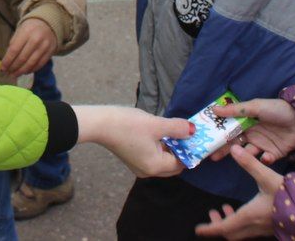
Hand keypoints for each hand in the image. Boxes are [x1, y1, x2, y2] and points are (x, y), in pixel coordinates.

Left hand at [1, 17, 55, 76]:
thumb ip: (13, 44)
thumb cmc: (30, 28)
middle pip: (22, 58)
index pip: (14, 50)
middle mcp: (36, 39)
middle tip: (8, 73)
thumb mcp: (20, 31)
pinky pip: (40, 64)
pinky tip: (25, 72)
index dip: (7, 61)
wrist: (48, 24)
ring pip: (31, 63)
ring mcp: (44, 46)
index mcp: (26, 32)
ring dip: (21, 71)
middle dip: (13, 68)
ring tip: (15, 75)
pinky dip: (31, 70)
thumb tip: (6, 61)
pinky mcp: (50, 52)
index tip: (2, 68)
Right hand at [74, 106, 193, 177]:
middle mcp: (148, 171)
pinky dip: (158, 148)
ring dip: (169, 148)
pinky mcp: (132, 159)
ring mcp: (138, 166)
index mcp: (156, 166)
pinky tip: (157, 133)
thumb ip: (177, 128)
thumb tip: (193, 130)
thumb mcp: (156, 124)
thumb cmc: (128, 125)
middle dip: (180, 151)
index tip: (194, 136)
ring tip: (171, 130)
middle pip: (172, 165)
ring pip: (162, 161)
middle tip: (184, 132)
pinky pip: (152, 157)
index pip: (181, 163)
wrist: (99, 124)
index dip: (189, 150)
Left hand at [194, 146, 281, 237]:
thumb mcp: (267, 176)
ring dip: (231, 223)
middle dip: (219, 226)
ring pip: (241, 232)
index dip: (209, 229)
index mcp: (248, 216)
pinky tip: (247, 209)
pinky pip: (252, 229)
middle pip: (231, 234)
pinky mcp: (272, 227)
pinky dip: (243, 222)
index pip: (223, 228)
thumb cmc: (288, 195)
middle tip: (213, 214)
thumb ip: (250, 164)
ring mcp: (264, 229)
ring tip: (226, 209)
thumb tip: (235, 150)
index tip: (198, 229)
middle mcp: (254, 226)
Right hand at [209, 99, 294, 164]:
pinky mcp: (274, 154)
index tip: (206, 141)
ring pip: (248, 154)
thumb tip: (213, 110)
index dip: (218, 135)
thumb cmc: (277, 110)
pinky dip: (265, 160)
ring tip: (241, 156)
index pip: (228, 130)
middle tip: (212, 157)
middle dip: (224, 150)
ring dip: (244, 156)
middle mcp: (252, 134)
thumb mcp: (256, 106)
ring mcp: (262, 145)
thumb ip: (235, 109)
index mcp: (246, 122)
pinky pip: (265, 160)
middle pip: (234, 144)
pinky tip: (267, 157)